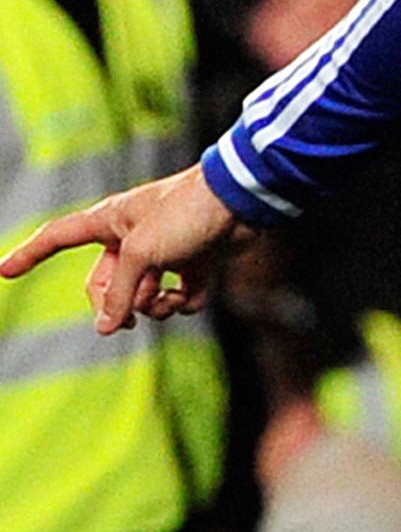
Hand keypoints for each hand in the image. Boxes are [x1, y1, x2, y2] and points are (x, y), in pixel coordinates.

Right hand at [0, 164, 250, 332]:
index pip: (58, 238)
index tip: (2, 272)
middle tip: (127, 320)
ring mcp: (165, 251)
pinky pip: (178, 297)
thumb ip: (119, 293)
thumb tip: (106, 329)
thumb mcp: (142, 253)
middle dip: (116, 305)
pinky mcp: (195, 262)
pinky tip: (193, 294)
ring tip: (169, 299)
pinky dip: (184, 302)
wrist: (244, 202)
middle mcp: (133, 236)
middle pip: (104, 284)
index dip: (29, 254)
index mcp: (110, 221)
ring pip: (142, 296)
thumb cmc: (187, 213)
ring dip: (153, 306)